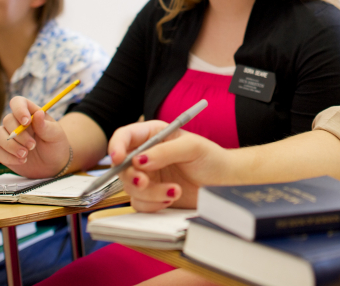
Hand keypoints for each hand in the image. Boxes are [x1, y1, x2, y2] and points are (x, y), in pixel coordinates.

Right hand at [0, 96, 70, 177]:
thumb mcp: (55, 135)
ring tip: (25, 155)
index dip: (19, 109)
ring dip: (11, 146)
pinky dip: (9, 157)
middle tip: (32, 146)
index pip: (18, 102)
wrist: (53, 164)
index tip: (26, 122)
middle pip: (7, 120)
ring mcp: (9, 137)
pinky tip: (22, 161)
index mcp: (31, 113)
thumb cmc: (55, 145)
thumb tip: (38, 113)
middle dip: (19, 135)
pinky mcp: (4, 151)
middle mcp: (17, 123)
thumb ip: (45, 126)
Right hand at [108, 121, 231, 212]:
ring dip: (150, 193)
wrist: (223, 183)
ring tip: (175, 190)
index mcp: (153, 135)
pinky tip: (172, 198)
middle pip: (122, 167)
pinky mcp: (152, 197)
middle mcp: (146, 156)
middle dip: (132, 176)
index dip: (116, 146)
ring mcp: (148, 177)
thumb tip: (138, 160)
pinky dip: (154, 204)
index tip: (117, 158)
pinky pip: (140, 204)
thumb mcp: (191, 148)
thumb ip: (164, 152)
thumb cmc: (211, 158)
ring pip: (130, 188)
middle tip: (144, 182)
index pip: (125, 137)